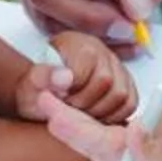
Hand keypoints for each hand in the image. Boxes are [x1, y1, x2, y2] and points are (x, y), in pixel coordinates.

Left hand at [13, 32, 137, 124]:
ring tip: (80, 113)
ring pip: (121, 95)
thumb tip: (65, 77)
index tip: (60, 99)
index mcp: (77, 44)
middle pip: (106, 82)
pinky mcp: (127, 84)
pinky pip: (130, 104)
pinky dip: (113, 116)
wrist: (46, 94)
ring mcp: (117, 67)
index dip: (72, 92)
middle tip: (69, 109)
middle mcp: (101, 51)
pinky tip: (95, 117)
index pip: (86, 70)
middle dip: (85, 103)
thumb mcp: (32, 83)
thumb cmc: (40, 89)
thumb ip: (43, 77)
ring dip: (99, 112)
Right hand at [35, 92, 161, 160]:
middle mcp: (121, 153)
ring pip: (91, 152)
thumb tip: (133, 130)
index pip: (88, 128)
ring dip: (73, 140)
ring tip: (54, 125)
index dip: (65, 114)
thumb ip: (149, 151)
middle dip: (62, 118)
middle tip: (41, 100)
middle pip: (85, 135)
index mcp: (127, 145)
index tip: (46, 99)